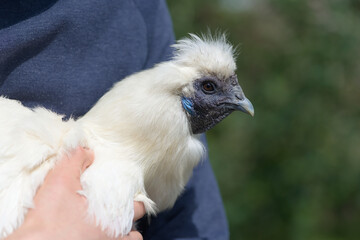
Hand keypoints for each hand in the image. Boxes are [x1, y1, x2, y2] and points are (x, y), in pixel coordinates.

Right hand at [6, 147, 144, 239]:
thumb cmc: (48, 218)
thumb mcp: (61, 180)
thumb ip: (76, 160)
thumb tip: (87, 151)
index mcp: (112, 218)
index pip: (139, 208)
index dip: (137, 201)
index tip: (130, 196)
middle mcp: (112, 238)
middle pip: (134, 233)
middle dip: (129, 222)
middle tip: (117, 213)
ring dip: (122, 236)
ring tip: (109, 228)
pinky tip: (93, 235)